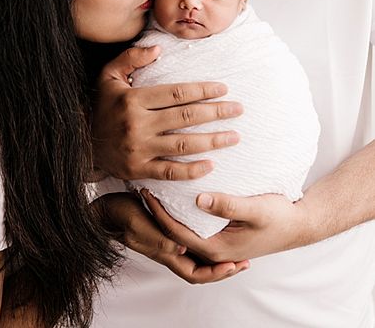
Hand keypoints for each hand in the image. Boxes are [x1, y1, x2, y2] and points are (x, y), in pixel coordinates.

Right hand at [93, 46, 242, 179]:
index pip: (177, 93)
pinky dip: (191, 171)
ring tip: (234, 136)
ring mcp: (139, 150)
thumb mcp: (108, 75)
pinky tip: (210, 165)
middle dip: (216, 113)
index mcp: (134, 99)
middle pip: (185, 118)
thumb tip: (158, 48)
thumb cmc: (100, 104)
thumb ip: (132, 57)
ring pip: (183, 146)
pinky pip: (170, 172)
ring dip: (212, 141)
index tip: (223, 89)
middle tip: (238, 110)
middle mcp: (137, 125)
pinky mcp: (139, 170)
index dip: (203, 90)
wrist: (80, 141)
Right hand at [95, 193, 249, 283]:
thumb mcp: (139, 223)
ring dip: (216, 258)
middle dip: (222, 269)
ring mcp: (168, 244)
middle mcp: (169, 252)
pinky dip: (206, 243)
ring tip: (235, 251)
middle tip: (243, 263)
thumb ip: (159, 238)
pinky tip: (215, 232)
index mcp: (164, 253)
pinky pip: (192, 244)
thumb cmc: (121, 214)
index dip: (216, 273)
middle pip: (200, 270)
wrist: (106, 209)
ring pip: (198, 258)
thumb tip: (183, 249)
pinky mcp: (167, 233)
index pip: (195, 273)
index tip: (234, 266)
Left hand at [143, 189, 311, 263]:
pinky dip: (180, 213)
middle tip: (140, 189)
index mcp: (217, 248)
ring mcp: (216, 243)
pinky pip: (193, 226)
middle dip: (156, 215)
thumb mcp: (255, 209)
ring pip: (182, 231)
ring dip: (166, 214)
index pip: (176, 233)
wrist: (298, 225)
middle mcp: (212, 249)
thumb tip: (198, 199)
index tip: (146, 191)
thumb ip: (228, 205)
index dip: (158, 213)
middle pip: (174, 234)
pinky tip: (174, 196)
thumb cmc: (279, 218)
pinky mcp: (220, 234)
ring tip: (151, 191)